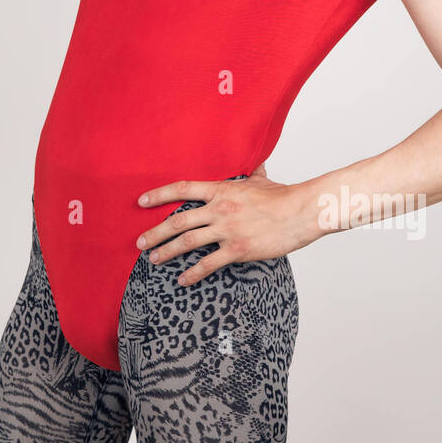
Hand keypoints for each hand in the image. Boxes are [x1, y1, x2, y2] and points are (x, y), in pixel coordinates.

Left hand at [135, 164, 320, 285]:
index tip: (142, 201)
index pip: (182, 189)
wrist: (301, 212)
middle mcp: (219, 209)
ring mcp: (227, 230)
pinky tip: (182, 279)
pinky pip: (208, 263)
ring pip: (187, 242)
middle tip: (140, 242)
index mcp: (221, 190)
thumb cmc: (283, 196)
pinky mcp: (237, 250)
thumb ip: (251, 174)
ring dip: (167, 252)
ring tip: (154, 259)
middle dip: (156, 232)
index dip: (159, 195)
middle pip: (178, 221)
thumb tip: (256, 163)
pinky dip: (192, 273)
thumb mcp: (261, 180)